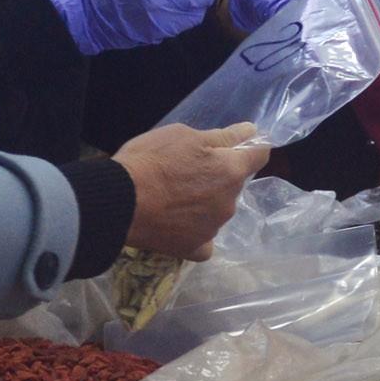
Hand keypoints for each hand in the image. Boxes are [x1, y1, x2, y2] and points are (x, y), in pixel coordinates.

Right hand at [115, 121, 269, 257]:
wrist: (120, 202)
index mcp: (231, 171)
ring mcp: (213, 229)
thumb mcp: (184, 135)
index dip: (250, 147)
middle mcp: (229, 203)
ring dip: (205, 203)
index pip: (259, 155)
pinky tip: (179, 225)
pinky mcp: (194, 248)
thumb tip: (250, 132)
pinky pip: (204, 241)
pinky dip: (196, 233)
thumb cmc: (151, 160)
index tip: (236, 144)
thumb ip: (222, 136)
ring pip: (217, 211)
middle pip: (233, 185)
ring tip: (173, 197)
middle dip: (218, 176)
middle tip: (185, 170)